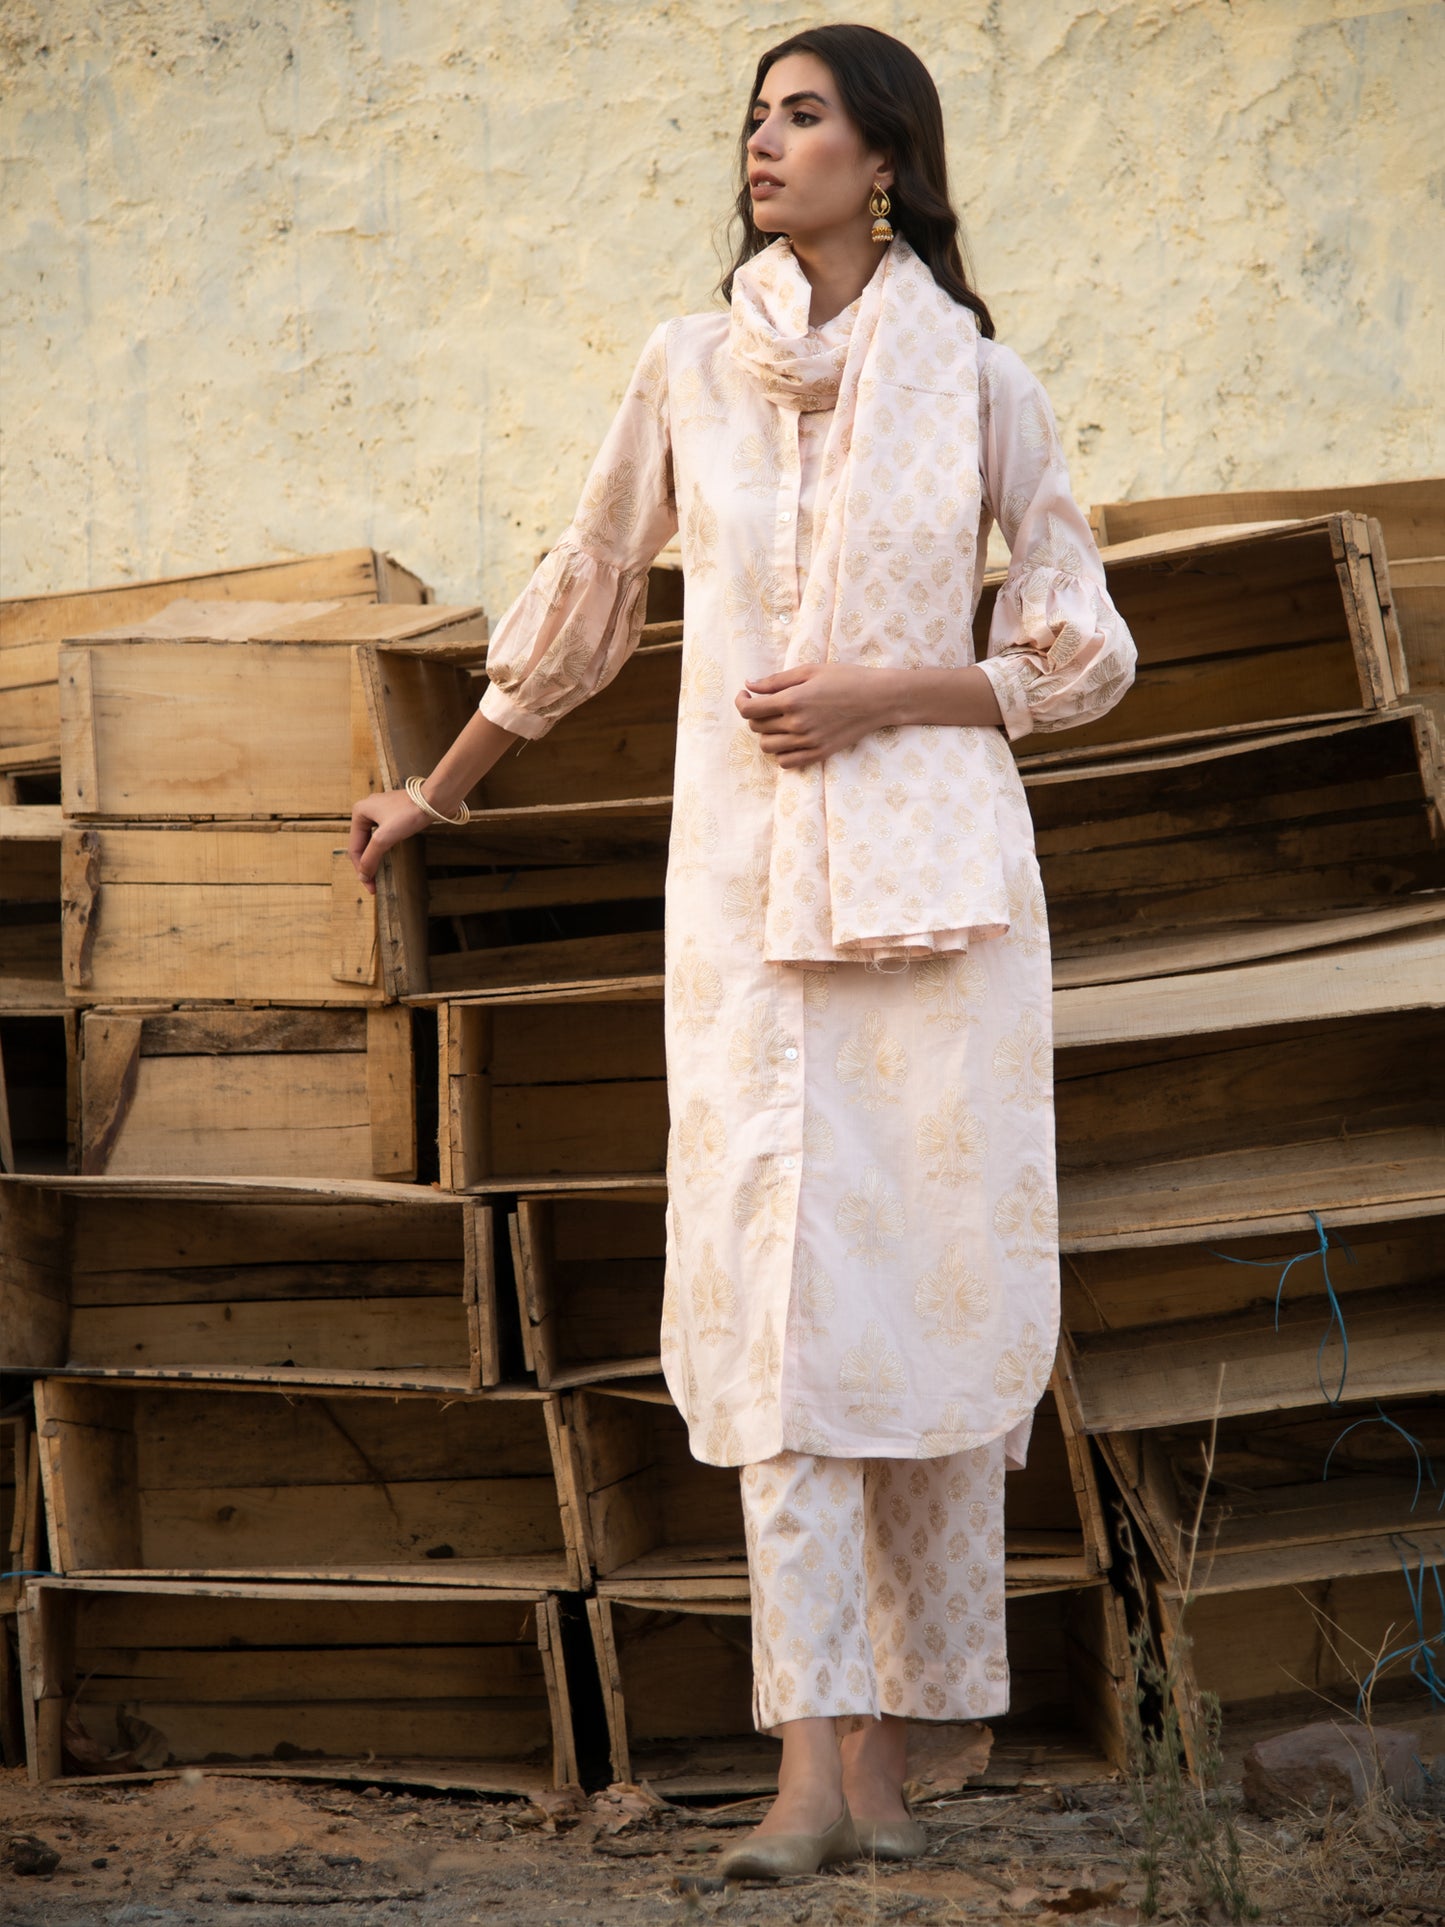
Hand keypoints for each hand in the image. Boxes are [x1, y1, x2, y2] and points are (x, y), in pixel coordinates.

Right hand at [348, 789, 429, 895]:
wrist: (434, 799)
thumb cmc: (409, 813)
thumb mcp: (385, 837)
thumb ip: (370, 857)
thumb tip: (362, 876)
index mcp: (359, 812)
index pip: (354, 847)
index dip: (360, 869)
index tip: (370, 886)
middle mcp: (367, 810)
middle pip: (362, 844)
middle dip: (367, 864)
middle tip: (373, 885)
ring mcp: (380, 811)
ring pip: (371, 841)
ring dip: (374, 858)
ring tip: (377, 876)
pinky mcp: (394, 814)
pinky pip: (382, 836)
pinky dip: (382, 849)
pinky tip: (385, 859)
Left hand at [736, 664, 895, 767]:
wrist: (878, 699)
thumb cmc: (846, 678)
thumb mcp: (810, 671)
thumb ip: (776, 680)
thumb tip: (749, 685)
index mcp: (793, 700)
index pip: (750, 710)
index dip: (741, 702)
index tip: (746, 695)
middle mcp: (797, 724)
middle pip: (757, 727)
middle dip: (755, 714)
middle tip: (766, 704)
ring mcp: (808, 742)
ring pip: (768, 747)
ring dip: (766, 734)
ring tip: (778, 722)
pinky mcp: (819, 753)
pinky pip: (786, 762)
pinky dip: (781, 752)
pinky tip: (789, 738)